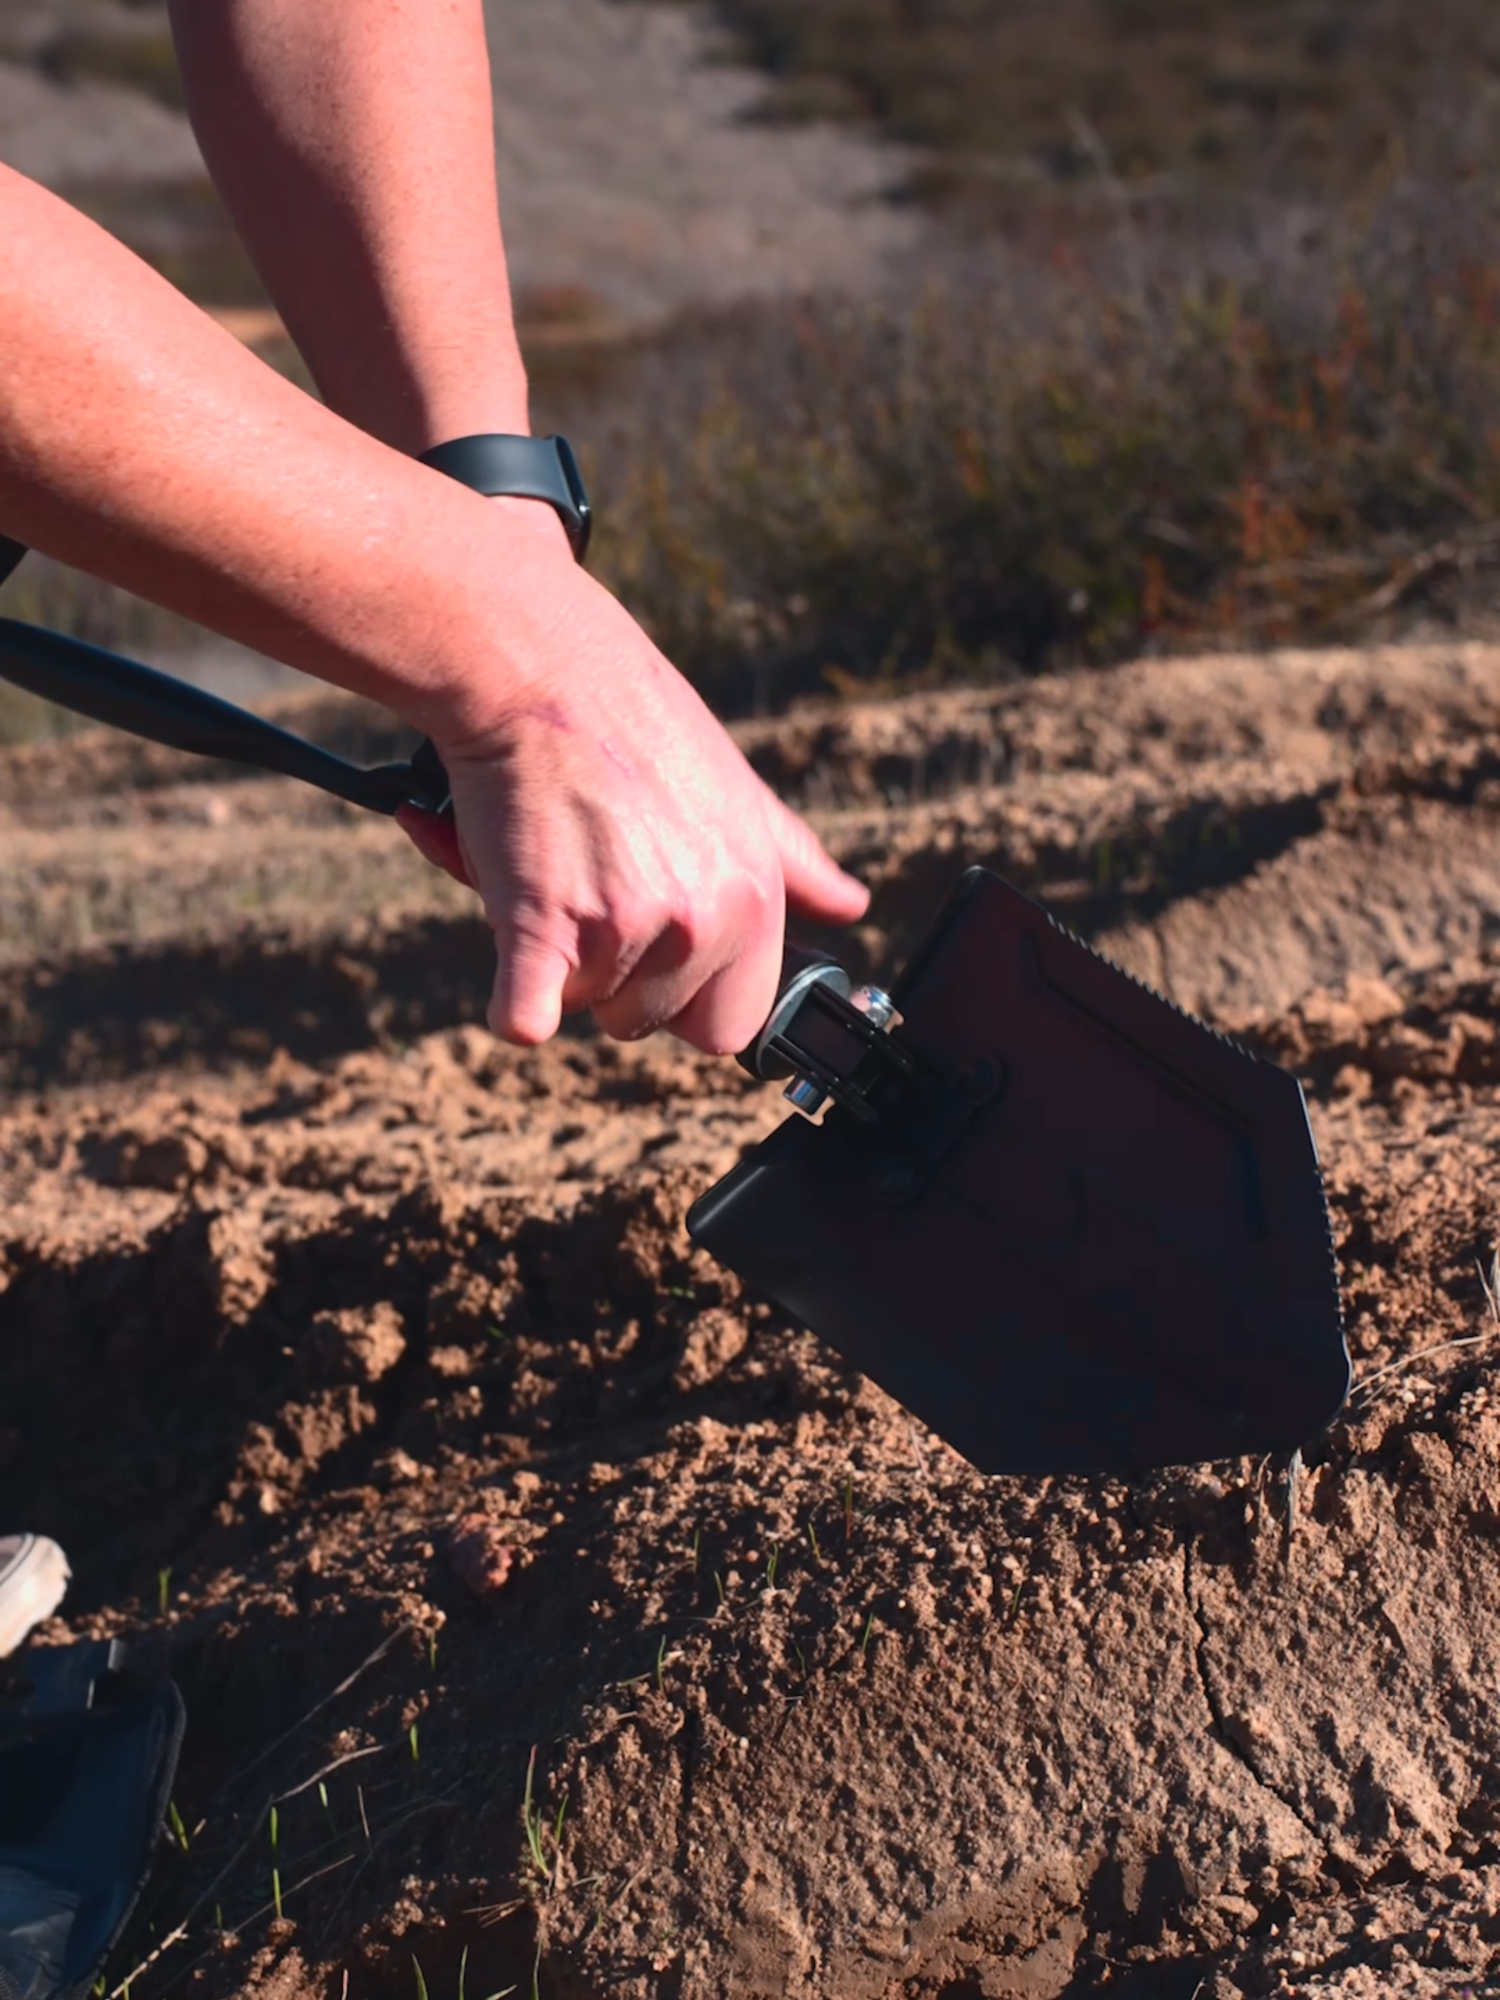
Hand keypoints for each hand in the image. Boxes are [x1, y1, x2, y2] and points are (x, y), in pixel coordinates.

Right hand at [398, 506, 866, 1053]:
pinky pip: (528, 1017)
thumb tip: (851, 905)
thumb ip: (796, 861)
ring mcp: (625, 926)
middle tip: (590, 896)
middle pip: (648, 1021)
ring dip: (556, 960)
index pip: (728, 1022)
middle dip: (613, 979)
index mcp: (753, 898)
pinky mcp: (543, 925)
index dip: (683, 994)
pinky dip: (514, 1008)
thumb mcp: (740, 789)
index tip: (652, 944)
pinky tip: (509, 986)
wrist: (538, 666)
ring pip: (582, 1005)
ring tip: (550, 873)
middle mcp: (702, 920)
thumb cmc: (633, 719)